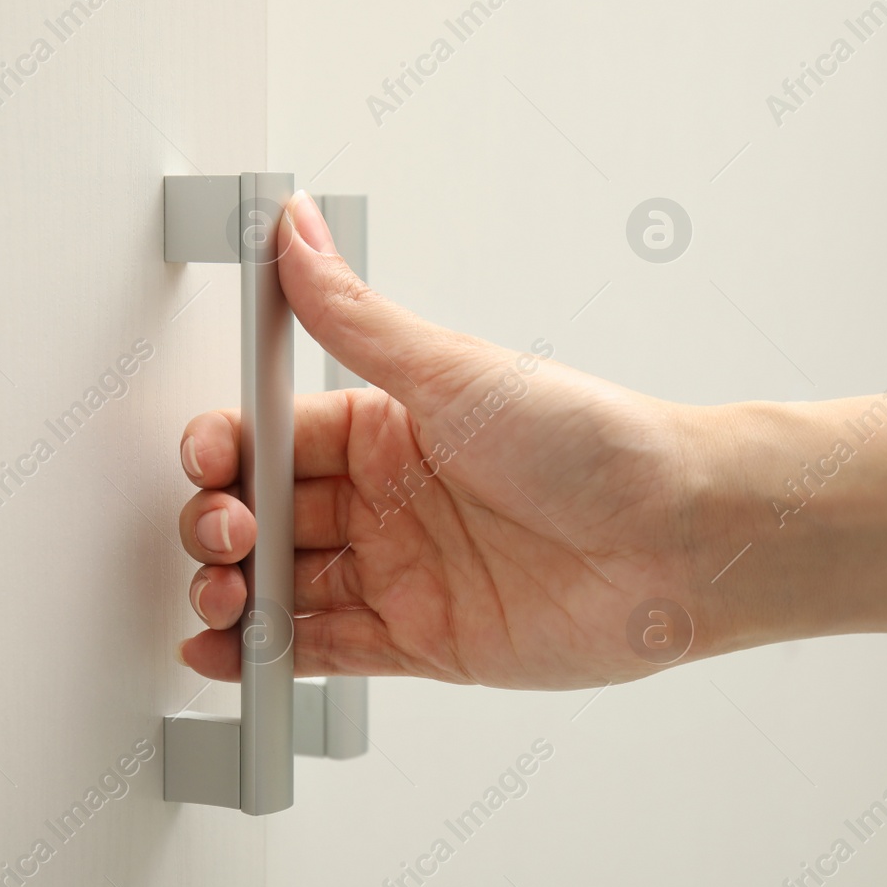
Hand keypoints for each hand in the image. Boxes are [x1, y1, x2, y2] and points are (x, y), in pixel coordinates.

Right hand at [176, 191, 725, 689]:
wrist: (679, 539)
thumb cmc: (590, 441)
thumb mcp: (454, 371)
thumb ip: (355, 316)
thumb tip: (296, 228)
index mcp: (388, 428)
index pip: (273, 438)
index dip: (225, 452)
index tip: (206, 460)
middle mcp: (390, 501)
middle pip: (268, 517)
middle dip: (222, 526)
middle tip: (227, 535)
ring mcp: (403, 574)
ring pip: (284, 588)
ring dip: (233, 595)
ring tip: (219, 600)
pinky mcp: (423, 642)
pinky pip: (326, 651)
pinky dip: (269, 657)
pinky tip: (229, 654)